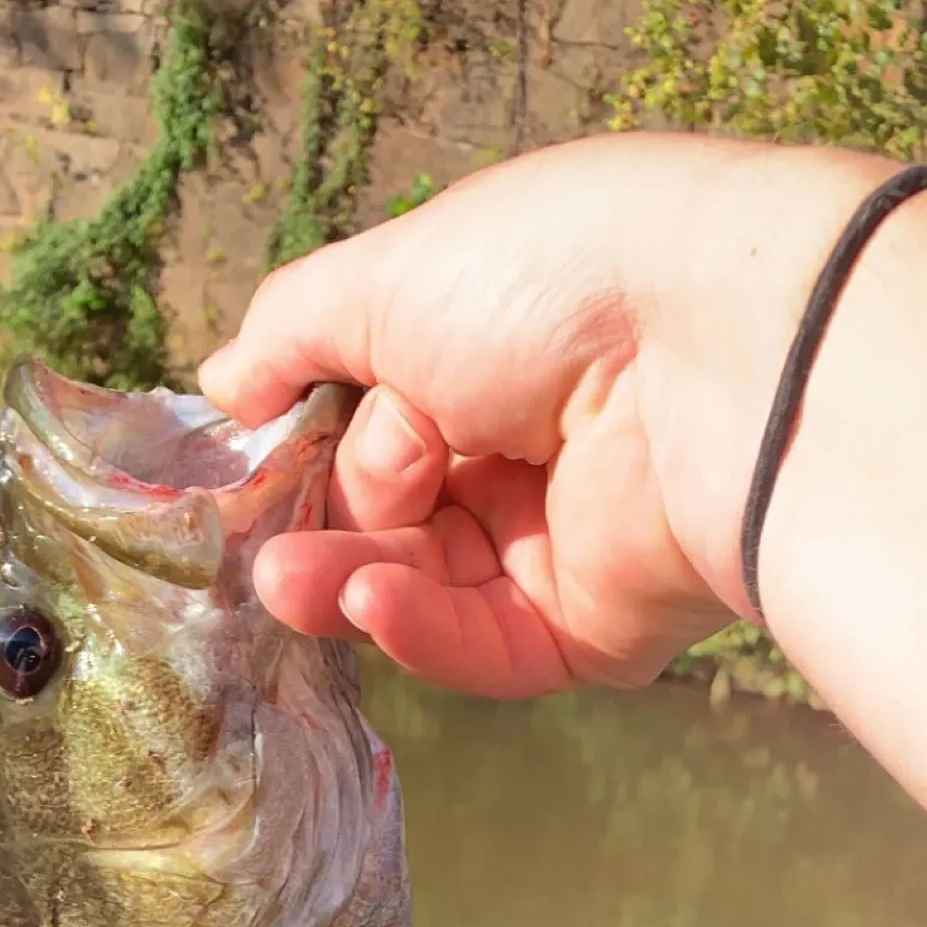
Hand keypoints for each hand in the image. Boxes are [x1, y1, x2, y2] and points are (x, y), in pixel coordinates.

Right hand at [199, 133, 893, 696]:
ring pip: (426, 591)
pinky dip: (420, 627)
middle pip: (393, 520)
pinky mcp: (592, 629)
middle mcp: (528, 454)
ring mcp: (561, 547)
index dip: (317, 452)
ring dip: (348, 585)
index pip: (376, 426)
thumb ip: (293, 332)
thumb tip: (220, 381)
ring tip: (288, 583)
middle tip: (261, 549)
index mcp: (490, 361)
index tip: (255, 469)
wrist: (706, 350)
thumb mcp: (389, 280)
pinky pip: (485, 646)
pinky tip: (369, 601)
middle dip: (325, 530)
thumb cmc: (546, 282)